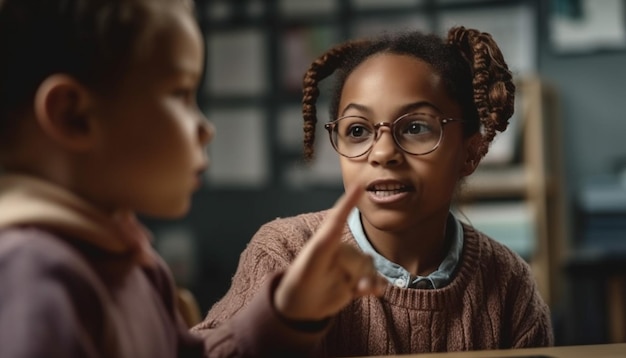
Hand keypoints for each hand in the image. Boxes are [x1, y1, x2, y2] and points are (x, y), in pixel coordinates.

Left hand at [274, 185, 386, 320]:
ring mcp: (347, 268)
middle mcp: (339, 251)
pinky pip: (373, 281)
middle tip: (335, 278)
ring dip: (368, 280)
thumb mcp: (313, 258)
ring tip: (358, 288)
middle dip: (357, 269)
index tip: (360, 184)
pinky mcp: (352, 283)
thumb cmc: (301, 277)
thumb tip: (338, 220)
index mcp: (327, 241)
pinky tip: (374, 290)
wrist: (298, 304)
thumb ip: (328, 240)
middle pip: (362, 256)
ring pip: (370, 268)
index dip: (349, 201)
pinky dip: (376, 285)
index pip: (339, 218)